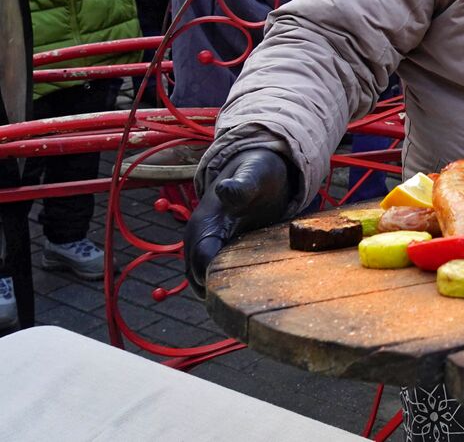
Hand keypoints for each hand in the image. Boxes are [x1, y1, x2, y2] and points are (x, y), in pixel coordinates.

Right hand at [184, 148, 292, 298]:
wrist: (259, 168)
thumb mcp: (253, 174)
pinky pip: (217, 275)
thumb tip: (224, 189)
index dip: (216, 277)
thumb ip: (241, 185)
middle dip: (219, 291)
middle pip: (198, 278)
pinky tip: (252, 288)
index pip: (201, 261)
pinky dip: (228, 285)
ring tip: (252, 299)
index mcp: (204, 223)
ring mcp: (209, 246)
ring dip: (221, 291)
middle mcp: (200, 238)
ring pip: (204, 281)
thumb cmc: (257, 171)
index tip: (243, 288)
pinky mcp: (222, 251)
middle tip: (250, 301)